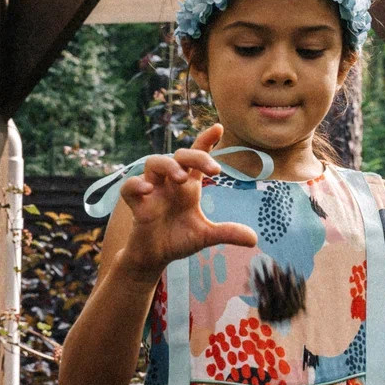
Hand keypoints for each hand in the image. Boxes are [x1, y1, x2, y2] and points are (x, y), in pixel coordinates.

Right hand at [115, 123, 257, 281]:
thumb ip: (228, 233)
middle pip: (178, 156)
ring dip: (168, 166)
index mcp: (188, 186)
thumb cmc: (178, 239)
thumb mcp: (206, 236)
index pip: (196, 157)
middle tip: (213, 169)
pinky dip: (136, 184)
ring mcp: (152, 191)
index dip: (205, 140)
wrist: (155, 257)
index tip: (219, 128)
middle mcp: (170, 183)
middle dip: (195, 156)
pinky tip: (148, 189)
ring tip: (181, 178)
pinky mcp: (137, 204)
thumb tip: (254, 239)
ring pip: (153, 163)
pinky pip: (129, 186)